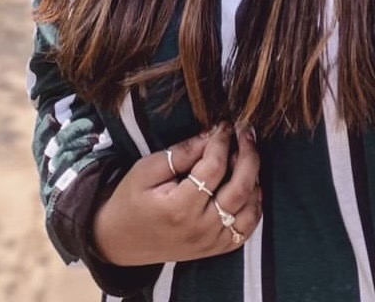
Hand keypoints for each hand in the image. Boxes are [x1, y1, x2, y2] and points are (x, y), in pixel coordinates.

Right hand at [92, 124, 261, 265]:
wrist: (119, 241)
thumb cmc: (130, 200)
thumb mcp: (147, 169)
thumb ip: (181, 152)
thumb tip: (211, 134)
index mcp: (179, 207)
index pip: (214, 168)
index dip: (222, 141)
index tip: (224, 125)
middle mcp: (200, 228)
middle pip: (240, 188)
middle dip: (248, 155)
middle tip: (246, 132)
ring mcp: (211, 242)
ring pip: (249, 209)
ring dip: (254, 178)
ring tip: (246, 156)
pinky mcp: (215, 249)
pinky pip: (246, 229)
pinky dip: (254, 206)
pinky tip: (250, 185)